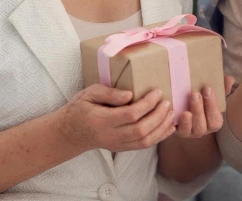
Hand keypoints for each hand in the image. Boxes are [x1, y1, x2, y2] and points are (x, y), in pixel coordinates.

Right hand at [57, 84, 174, 152]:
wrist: (70, 133)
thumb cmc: (80, 108)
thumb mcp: (89, 94)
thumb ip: (109, 93)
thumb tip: (130, 94)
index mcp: (102, 120)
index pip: (130, 114)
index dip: (147, 104)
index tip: (157, 92)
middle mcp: (111, 136)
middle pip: (141, 130)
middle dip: (158, 116)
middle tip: (167, 102)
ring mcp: (117, 144)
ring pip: (144, 141)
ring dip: (161, 127)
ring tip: (170, 112)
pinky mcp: (121, 148)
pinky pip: (143, 146)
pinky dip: (159, 137)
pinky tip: (168, 127)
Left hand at [174, 76, 235, 138]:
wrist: (182, 105)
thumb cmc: (202, 99)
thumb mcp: (211, 93)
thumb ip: (222, 87)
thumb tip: (229, 79)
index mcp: (213, 122)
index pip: (215, 119)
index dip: (212, 105)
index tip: (207, 89)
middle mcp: (202, 130)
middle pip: (202, 126)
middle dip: (199, 110)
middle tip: (195, 94)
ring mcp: (187, 132)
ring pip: (189, 130)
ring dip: (187, 119)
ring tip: (185, 108)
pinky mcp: (174, 131)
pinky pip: (174, 131)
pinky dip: (174, 122)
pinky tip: (173, 112)